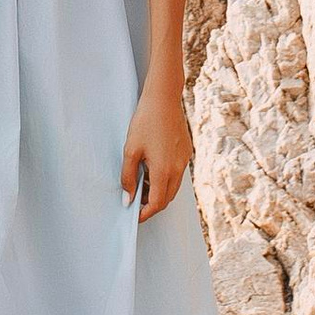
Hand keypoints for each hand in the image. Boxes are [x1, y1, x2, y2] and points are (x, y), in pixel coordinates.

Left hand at [121, 82, 191, 218]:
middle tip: (136, 200)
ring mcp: (185, 160)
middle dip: (152, 204)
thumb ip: (128, 177)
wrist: (164, 99)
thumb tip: (128, 198)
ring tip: (142, 182)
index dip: (145, 213)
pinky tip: (152, 167)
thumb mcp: (130, 150)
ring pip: (174, 186)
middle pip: (167, 198)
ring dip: (159, 191)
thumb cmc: (145, 122)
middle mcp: (178, 169)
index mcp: (164, 170)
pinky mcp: (186, 152)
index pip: (157, 203)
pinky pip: (178, 173)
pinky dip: (166, 178)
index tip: (134, 215)